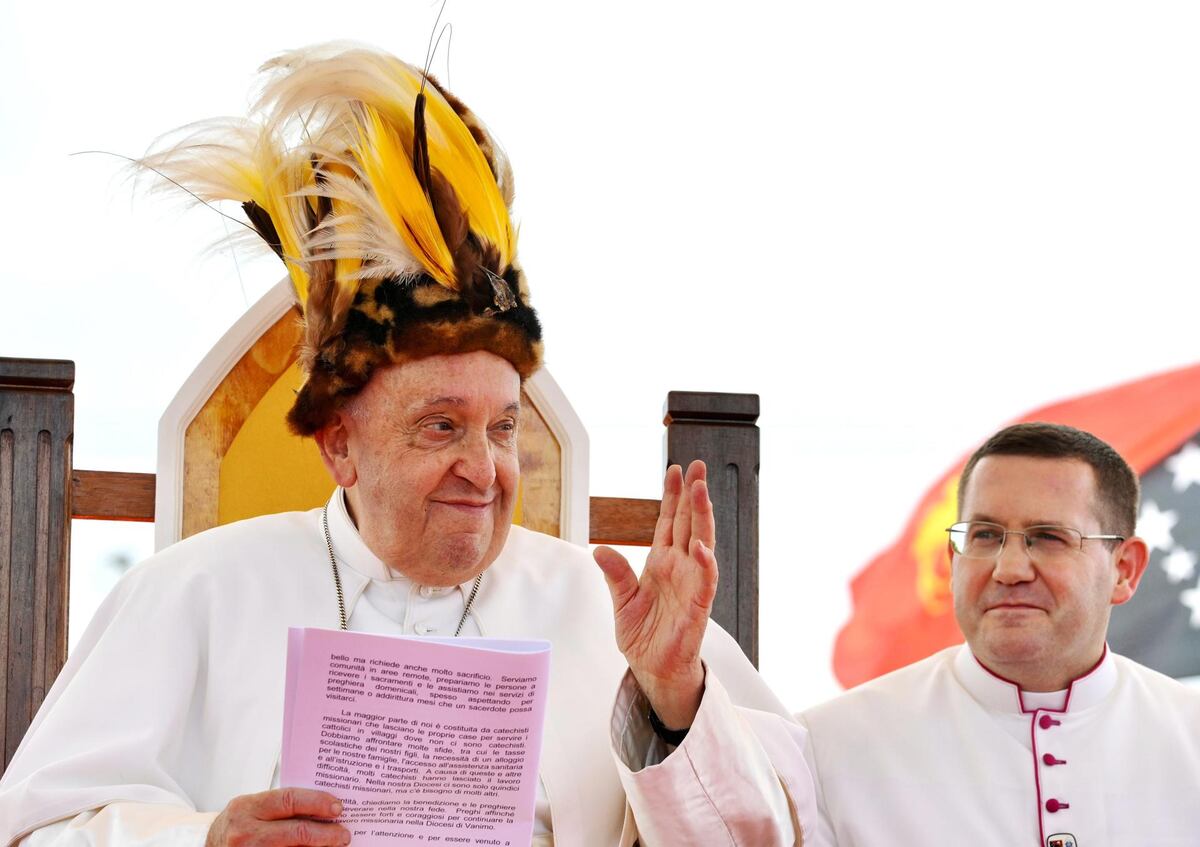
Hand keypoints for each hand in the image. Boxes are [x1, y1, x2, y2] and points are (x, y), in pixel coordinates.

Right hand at [206, 789, 349, 846]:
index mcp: (247, 807)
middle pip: (296, 832)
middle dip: (326, 834)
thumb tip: (324, 809)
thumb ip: (282, 807)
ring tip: (335, 846)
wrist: (209, 846)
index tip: (338, 807)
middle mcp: (245, 832)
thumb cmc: (239, 824)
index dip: (317, 802)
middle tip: (344, 834)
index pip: (289, 800)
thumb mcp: (253, 808)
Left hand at [594, 460, 716, 729]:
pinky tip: (701, 546)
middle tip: (697, 466)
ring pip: (702, 542)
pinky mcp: (698, 605)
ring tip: (701, 491)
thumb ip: (616, 574)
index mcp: (661, 563)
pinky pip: (705, 580)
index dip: (673, 496)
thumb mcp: (622, 601)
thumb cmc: (643, 636)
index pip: (669, 521)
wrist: (653, 669)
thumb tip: (599, 549)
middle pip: (689, 523)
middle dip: (693, 494)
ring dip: (702, 517)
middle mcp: (680, 567)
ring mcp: (691, 583)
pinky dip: (704, 563)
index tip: (675, 470)